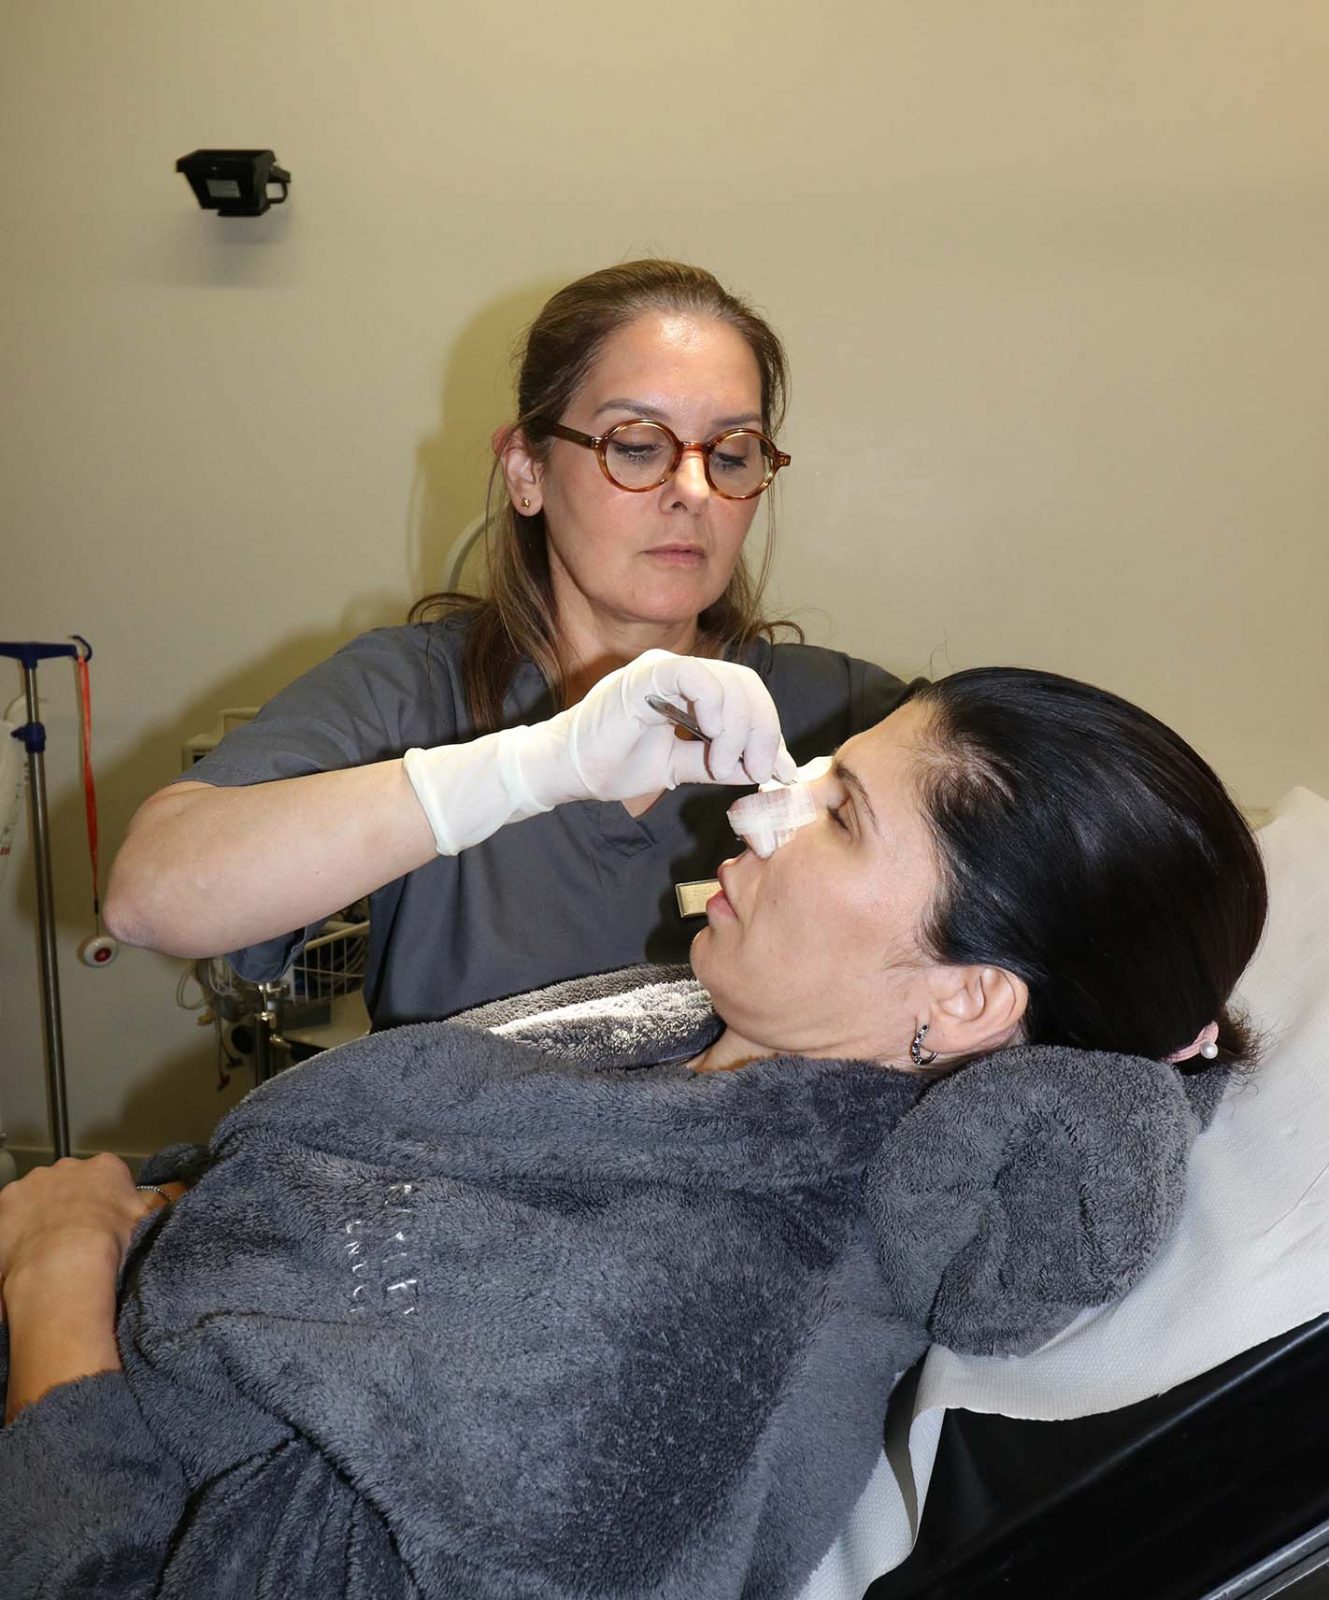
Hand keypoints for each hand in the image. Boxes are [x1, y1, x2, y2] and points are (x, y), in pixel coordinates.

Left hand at [0, 1154, 163, 1294]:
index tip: (103, 1220)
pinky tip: (25, 1247)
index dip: (105, 1200)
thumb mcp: (144, 1223)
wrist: (65, 1264)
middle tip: (74, 1234)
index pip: (107, 1176)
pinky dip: (16, 1224)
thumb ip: (148, 1206)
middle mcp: (70, 1165)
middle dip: (70, 1201)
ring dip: (41, 1212)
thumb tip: (161, 1201)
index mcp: (107, 1167)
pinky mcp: (8, 1198)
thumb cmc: (107, 1244)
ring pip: (39, 1193)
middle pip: (70, 1181)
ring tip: (47, 1245)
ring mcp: (36, 1180)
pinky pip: (11, 1210)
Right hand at [403, 650, 796, 854]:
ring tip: (724, 765)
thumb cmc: (615, 764)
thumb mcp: (681, 767)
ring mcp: (663, 669)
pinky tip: (710, 733)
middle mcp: (682, 671)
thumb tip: (768, 770)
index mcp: (692, 688)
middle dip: (762, 730)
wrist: (567, 772)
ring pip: (727, 681)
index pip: (748, 695)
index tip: (771, 771)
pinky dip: (713, 704)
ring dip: (738, 728)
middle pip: (746, 685)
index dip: (768, 730)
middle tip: (756, 771)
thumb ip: (719, 763)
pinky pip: (693, 676)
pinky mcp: (645, 676)